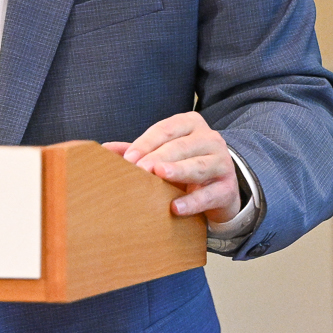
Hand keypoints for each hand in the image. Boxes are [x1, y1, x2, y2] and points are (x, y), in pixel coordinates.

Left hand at [103, 112, 240, 223]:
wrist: (220, 187)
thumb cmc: (184, 165)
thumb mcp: (163, 154)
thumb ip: (138, 150)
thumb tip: (104, 149)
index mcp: (190, 125)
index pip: (166, 130)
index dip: (146, 142)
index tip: (127, 158)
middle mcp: (210, 139)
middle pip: (181, 146)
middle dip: (158, 157)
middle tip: (139, 168)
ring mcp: (222, 163)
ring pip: (199, 165)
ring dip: (178, 171)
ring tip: (159, 175)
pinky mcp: (228, 189)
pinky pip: (209, 195)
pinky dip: (192, 202)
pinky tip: (175, 208)